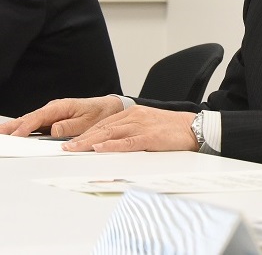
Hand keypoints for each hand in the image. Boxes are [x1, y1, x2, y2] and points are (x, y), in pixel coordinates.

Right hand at [0, 96, 122, 137]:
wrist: (109, 108)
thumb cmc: (99, 113)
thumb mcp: (87, 121)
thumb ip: (70, 125)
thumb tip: (53, 130)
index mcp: (61, 107)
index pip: (38, 118)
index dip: (26, 127)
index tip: (15, 135)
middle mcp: (53, 109)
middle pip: (29, 118)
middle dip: (12, 126)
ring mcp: (51, 114)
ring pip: (29, 121)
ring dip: (14, 127)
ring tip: (1, 134)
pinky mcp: (52, 120)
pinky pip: (35, 125)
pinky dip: (23, 129)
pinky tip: (14, 134)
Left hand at [62, 106, 197, 152]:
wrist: (194, 127)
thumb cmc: (171, 129)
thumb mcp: (147, 125)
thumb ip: (130, 131)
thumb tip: (110, 143)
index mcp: (133, 113)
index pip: (104, 123)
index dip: (86, 133)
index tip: (71, 142)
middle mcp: (135, 116)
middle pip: (103, 128)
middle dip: (82, 138)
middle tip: (65, 148)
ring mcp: (142, 126)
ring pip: (111, 133)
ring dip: (90, 142)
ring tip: (75, 149)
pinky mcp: (150, 137)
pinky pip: (128, 142)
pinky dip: (112, 145)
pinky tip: (100, 148)